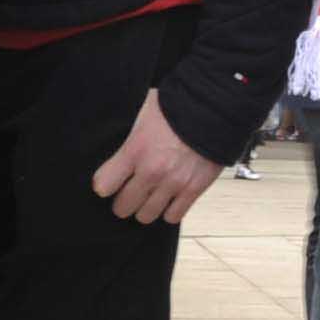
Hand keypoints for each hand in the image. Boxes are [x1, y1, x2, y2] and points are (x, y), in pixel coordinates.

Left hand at [91, 91, 221, 224]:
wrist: (216, 106)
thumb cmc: (180, 103)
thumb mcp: (145, 111)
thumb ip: (132, 134)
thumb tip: (124, 143)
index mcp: (135, 150)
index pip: (103, 186)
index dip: (105, 184)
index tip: (110, 181)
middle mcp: (152, 171)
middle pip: (123, 207)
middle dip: (123, 200)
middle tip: (129, 192)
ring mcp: (173, 183)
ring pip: (146, 216)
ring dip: (145, 208)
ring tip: (150, 197)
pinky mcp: (194, 189)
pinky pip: (173, 216)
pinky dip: (170, 210)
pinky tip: (170, 198)